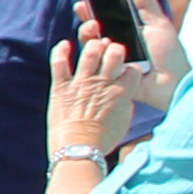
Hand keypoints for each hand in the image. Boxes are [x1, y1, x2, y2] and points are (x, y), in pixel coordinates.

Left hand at [52, 20, 148, 159]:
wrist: (78, 149)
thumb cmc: (102, 140)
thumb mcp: (124, 120)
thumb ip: (125, 102)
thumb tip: (125, 93)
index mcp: (122, 92)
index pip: (133, 69)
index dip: (131, 67)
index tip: (126, 71)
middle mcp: (103, 83)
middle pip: (114, 53)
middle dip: (114, 49)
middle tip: (110, 53)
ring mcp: (81, 83)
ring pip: (89, 52)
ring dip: (92, 45)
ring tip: (92, 47)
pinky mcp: (60, 87)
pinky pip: (59, 62)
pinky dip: (61, 51)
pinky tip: (64, 45)